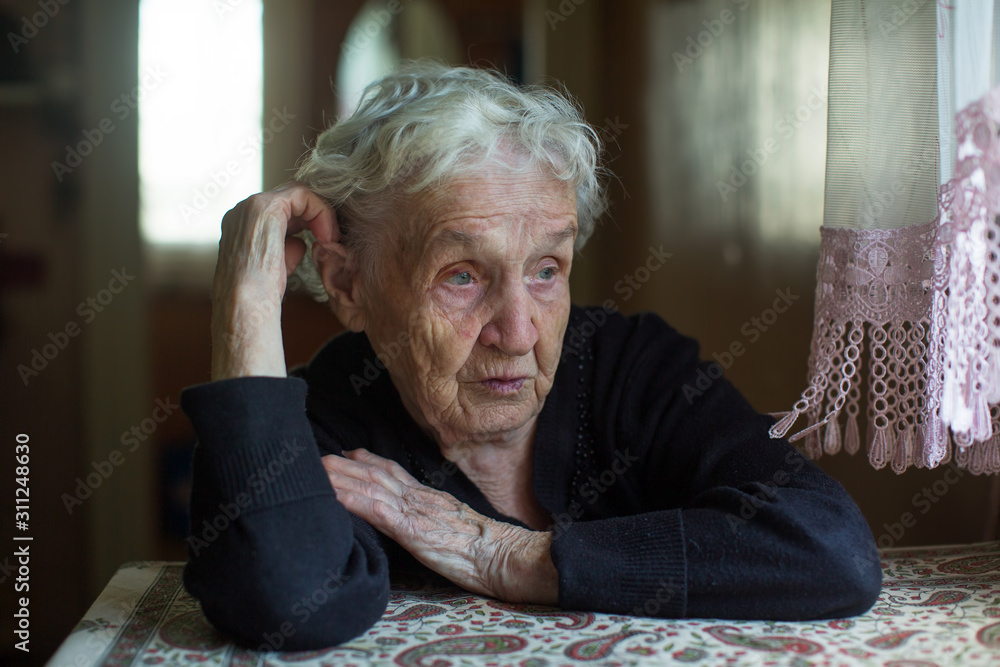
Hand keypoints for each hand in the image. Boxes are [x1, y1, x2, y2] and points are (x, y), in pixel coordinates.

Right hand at [211, 183, 338, 379]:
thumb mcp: (276, 266)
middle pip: (290, 198)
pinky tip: (326, 235)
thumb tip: (299, 242)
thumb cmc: (260, 295)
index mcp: (242, 224)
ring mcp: (250, 205)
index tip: (324, 242)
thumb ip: (286, 248)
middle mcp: (242, 210)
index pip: (283, 209)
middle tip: (332, 238)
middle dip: (316, 215)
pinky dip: (320, 211)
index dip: (308, 220)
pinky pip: (302, 195)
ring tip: (331, 238)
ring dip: (321, 213)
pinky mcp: (264, 206)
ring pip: (298, 193)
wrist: (247, 305)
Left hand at [321, 448, 558, 604]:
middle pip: (376, 473)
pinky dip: (354, 500)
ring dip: (341, 478)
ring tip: (316, 471)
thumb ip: (436, 518)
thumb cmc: (486, 549)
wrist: (504, 555)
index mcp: (429, 498)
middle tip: (317, 456)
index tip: (347, 453)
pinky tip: (335, 496)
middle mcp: (419, 498)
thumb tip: (424, 520)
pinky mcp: (412, 530)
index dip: (368, 461)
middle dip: (344, 465)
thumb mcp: (457, 526)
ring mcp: (415, 512)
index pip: (394, 472)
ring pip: (371, 487)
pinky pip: (378, 511)